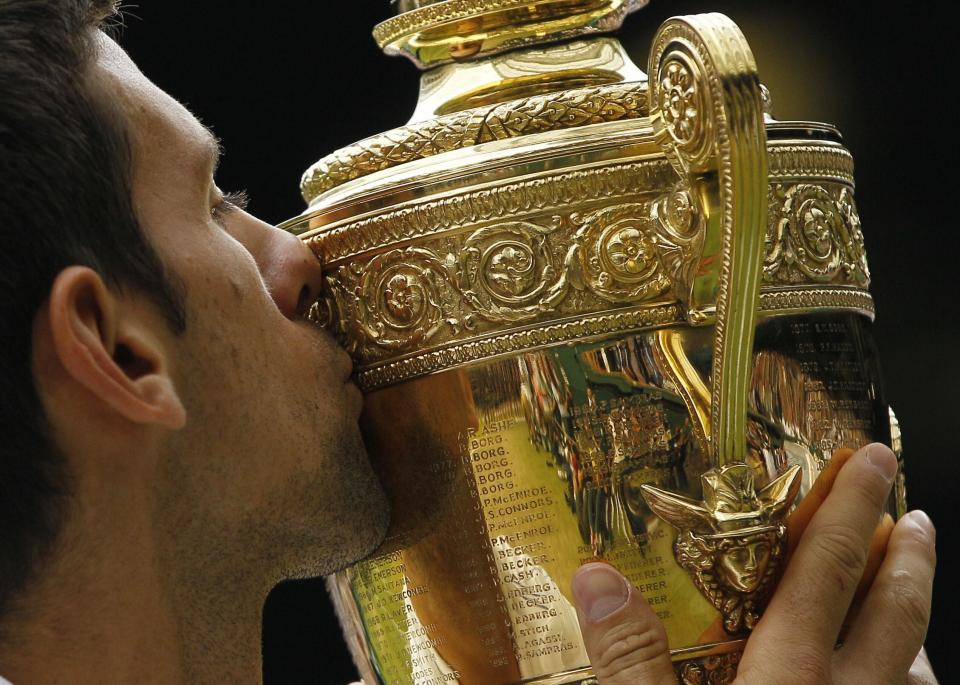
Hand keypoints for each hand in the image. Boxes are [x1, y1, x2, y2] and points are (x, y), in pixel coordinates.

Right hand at [571, 443, 937, 683]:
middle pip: (894, 611)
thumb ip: (628, 659)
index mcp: (788, 679)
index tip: (870, 460)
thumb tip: (597, 579)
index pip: (827, 570)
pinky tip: (893, 678)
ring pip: (913, 669)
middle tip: (914, 512)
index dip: (848, 508)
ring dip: (913, 620)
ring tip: (909, 583)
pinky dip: (907, 682)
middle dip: (907, 555)